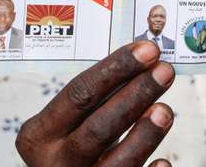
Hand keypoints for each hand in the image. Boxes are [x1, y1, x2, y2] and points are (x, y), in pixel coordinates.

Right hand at [16, 41, 174, 166]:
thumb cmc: (67, 146)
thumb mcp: (67, 122)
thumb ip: (96, 97)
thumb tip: (142, 58)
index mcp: (39, 135)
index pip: (78, 94)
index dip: (116, 69)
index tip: (147, 50)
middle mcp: (54, 163)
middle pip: (98, 127)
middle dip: (135, 95)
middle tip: (165, 71)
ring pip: (117, 162)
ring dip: (145, 134)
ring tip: (166, 110)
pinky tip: (164, 162)